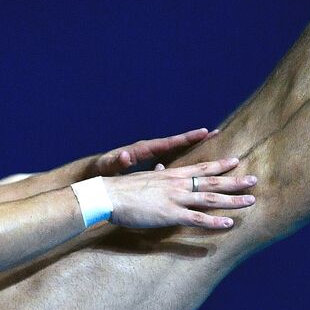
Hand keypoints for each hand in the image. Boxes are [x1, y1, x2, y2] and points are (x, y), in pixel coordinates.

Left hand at [92, 128, 215, 175]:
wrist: (94, 177)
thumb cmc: (101, 172)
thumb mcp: (107, 167)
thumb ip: (116, 162)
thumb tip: (125, 156)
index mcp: (141, 150)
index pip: (167, 143)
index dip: (184, 138)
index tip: (202, 132)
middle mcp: (147, 151)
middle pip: (175, 144)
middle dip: (194, 140)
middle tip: (215, 133)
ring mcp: (148, 159)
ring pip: (174, 153)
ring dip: (191, 150)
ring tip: (211, 146)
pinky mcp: (148, 168)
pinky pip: (169, 163)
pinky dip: (180, 163)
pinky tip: (194, 169)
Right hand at [104, 157, 257, 229]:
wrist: (109, 194)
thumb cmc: (122, 189)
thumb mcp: (143, 178)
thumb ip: (156, 175)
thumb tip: (161, 168)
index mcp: (171, 175)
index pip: (201, 168)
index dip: (220, 165)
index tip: (236, 161)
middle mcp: (178, 184)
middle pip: (212, 181)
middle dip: (235, 181)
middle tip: (255, 180)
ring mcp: (175, 198)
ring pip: (210, 198)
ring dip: (232, 200)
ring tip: (251, 200)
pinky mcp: (170, 214)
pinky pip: (197, 218)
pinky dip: (214, 222)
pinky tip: (229, 224)